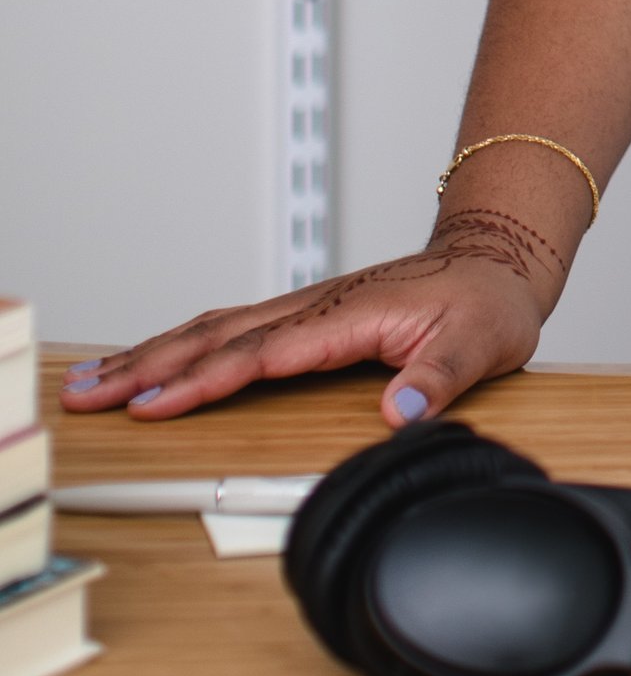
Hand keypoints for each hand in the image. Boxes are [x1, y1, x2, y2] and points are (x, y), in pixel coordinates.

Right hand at [57, 214, 562, 428]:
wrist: (496, 262)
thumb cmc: (487, 303)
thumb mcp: (481, 343)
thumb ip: (440, 380)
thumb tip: (402, 413)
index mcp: (347, 316)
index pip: (261, 355)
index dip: (205, 381)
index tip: (154, 403)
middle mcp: (315, 306)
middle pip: (218, 337)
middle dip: (150, 366)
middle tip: (89, 395)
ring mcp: (306, 307)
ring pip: (216, 328)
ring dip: (155, 353)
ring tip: (97, 380)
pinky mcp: (306, 315)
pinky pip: (233, 327)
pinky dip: (185, 343)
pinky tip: (155, 358)